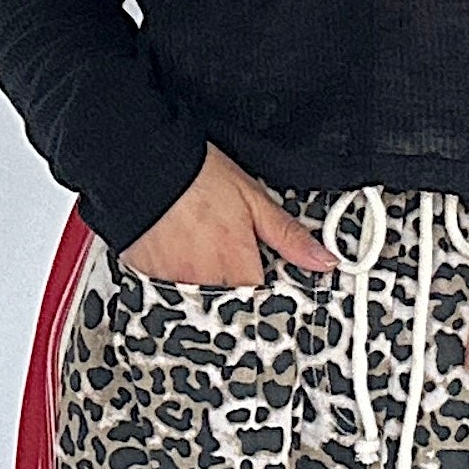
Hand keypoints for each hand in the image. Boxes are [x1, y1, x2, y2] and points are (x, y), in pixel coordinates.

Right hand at [120, 145, 340, 286]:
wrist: (144, 163)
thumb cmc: (197, 177)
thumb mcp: (255, 201)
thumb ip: (289, 237)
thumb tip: (324, 260)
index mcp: (239, 269)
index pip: (265, 303)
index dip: (269, 293)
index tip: (265, 275)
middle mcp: (206, 285)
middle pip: (232, 306)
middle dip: (236, 287)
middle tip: (226, 253)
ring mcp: (174, 286)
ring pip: (201, 302)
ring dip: (207, 284)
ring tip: (202, 250)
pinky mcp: (148, 280)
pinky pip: (169, 293)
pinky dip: (178, 278)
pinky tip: (180, 252)